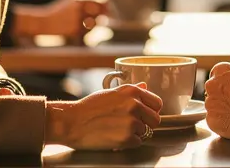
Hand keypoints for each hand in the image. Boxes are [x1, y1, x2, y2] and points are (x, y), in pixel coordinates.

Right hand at [40, 0, 106, 39]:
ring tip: (84, 23)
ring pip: (95, 23)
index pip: (99, 0)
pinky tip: (76, 28)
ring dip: (94, 24)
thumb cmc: (60, 10)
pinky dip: (85, 31)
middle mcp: (79, 8)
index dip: (107, 5)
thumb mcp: (71, 0)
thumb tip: (105, 2)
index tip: (109, 9)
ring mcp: (77, 19)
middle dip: (104, 15)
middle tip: (104, 18)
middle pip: (100, 11)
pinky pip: (87, 31)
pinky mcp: (76, 30)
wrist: (45, 22)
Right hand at [45, 82, 162, 149]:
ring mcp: (132, 122)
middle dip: (146, 124)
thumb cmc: (88, 107)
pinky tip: (115, 137)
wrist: (72, 122)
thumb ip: (131, 91)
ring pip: (146, 132)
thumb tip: (145, 86)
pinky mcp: (127, 138)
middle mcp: (134, 105)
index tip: (145, 114)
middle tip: (131, 125)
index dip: (151, 110)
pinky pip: (137, 143)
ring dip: (134, 133)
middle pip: (156, 120)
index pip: (157, 103)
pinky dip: (128, 143)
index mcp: (132, 91)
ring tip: (118, 130)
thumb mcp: (111, 92)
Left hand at [204, 64, 229, 140]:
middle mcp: (211, 85)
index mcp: (221, 70)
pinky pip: (213, 121)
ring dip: (221, 110)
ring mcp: (210, 103)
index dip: (225, 83)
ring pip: (213, 107)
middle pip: (213, 91)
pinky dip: (221, 123)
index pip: (217, 75)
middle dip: (221, 96)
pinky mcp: (211, 120)